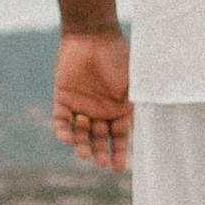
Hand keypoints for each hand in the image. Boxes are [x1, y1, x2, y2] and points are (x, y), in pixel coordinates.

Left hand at [52, 29, 133, 170]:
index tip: (119, 169)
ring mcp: (81, 105)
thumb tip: (143, 129)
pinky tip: (66, 138)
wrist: (92, 36)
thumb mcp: (133, 84)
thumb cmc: (117, 58)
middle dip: (100, 151)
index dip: (120, 153)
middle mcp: (100, 110)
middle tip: (101, 163)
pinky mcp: (63, 97)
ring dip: (81, 144)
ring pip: (80, 132)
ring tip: (83, 154)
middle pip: (99, 138)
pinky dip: (62, 130)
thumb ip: (135, 105)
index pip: (120, 136)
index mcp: (119, 108)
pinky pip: (61, 119)